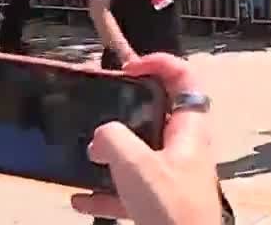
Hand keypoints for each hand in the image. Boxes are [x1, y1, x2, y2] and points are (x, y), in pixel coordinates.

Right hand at [70, 54, 220, 224]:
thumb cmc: (171, 207)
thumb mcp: (137, 166)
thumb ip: (115, 140)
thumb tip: (103, 134)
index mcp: (189, 128)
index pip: (185, 78)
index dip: (160, 63)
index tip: (128, 69)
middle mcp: (185, 147)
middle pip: (156, 115)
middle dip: (124, 113)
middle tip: (98, 117)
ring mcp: (174, 175)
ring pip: (140, 153)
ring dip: (112, 155)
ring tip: (86, 158)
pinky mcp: (162, 202)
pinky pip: (130, 190)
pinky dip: (106, 193)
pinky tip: (80, 200)